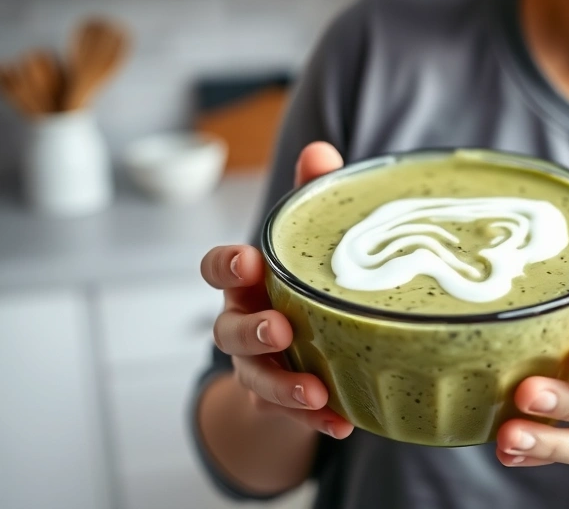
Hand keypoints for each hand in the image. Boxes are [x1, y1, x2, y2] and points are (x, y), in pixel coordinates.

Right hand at [199, 142, 353, 439]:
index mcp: (247, 282)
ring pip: (256, 377)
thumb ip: (310, 196)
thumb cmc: (299, 282)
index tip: (248, 262)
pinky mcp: (282, 400)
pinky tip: (345, 423)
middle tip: (281, 329)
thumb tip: (322, 150)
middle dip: (252, 330)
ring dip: (283, 383)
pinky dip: (316, 419)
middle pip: (229, 330)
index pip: (219, 269)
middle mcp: (243, 323)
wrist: (297, 349)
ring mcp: (259, 365)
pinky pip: (293, 414)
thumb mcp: (305, 240)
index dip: (227, 266)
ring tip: (315, 390)